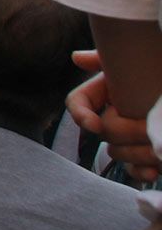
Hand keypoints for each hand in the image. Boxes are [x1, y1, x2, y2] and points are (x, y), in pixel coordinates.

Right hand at [67, 51, 160, 180]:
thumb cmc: (156, 74)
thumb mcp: (136, 64)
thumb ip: (104, 60)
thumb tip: (76, 57)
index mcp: (106, 92)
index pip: (77, 102)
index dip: (81, 115)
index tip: (95, 124)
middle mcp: (112, 116)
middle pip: (103, 130)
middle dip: (126, 131)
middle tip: (148, 126)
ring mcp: (126, 139)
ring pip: (117, 153)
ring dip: (139, 151)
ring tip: (160, 145)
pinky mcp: (141, 158)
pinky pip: (132, 171)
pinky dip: (142, 172)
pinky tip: (155, 170)